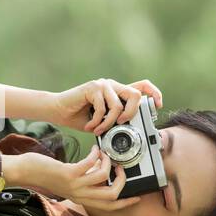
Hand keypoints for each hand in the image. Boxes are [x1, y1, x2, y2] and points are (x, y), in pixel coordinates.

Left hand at [18, 146, 141, 211]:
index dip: (125, 203)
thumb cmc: (47, 175)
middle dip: (121, 181)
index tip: (136, 196)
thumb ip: (86, 180)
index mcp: (82, 198)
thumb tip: (102, 168)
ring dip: (108, 162)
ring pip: (103, 177)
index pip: (109, 207)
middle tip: (120, 168)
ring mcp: (75, 185)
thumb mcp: (70, 182)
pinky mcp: (69, 173)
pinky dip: (96, 154)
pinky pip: (90, 164)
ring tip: (105, 155)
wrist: (27, 173)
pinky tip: (94, 149)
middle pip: (111, 195)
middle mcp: (80, 195)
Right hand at [49, 78, 163, 133]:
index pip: (142, 86)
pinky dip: (97, 122)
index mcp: (117, 92)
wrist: (58, 112)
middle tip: (120, 124)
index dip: (154, 93)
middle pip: (135, 94)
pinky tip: (89, 125)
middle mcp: (112, 85)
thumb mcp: (104, 121)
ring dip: (108, 123)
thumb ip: (117, 120)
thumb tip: (134, 130)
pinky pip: (103, 108)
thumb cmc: (80, 117)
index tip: (158, 105)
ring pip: (118, 106)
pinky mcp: (93, 87)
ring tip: (98, 130)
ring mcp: (103, 85)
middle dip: (131, 113)